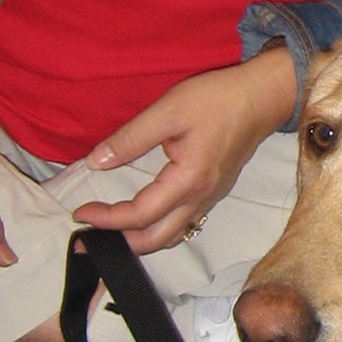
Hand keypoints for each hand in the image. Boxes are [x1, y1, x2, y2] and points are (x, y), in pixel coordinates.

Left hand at [73, 47, 296, 253]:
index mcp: (188, 181)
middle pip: (156, 240)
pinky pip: (183, 224)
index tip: (80, 212)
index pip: (140, 215)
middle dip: (119, 244)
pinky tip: (142, 219)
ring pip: (171, 236)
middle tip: (87, 237)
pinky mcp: (213, 191)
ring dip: (138, 241)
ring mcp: (210, 198)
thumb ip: (130, 138)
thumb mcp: (168, 110)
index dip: (106, 219)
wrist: (262, 97)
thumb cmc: (219, 99)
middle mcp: (201, 198)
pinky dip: (157, 229)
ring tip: (111, 232)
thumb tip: (96, 161)